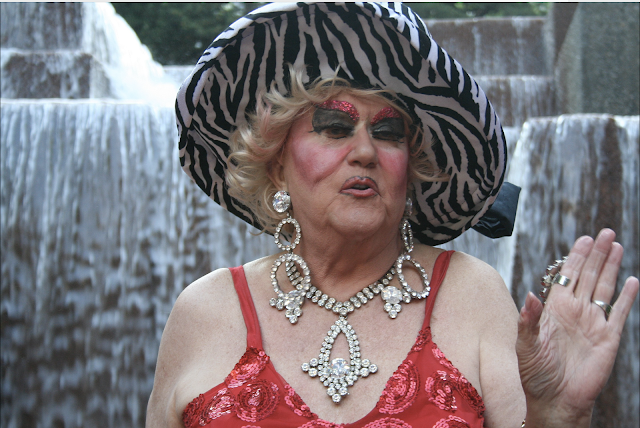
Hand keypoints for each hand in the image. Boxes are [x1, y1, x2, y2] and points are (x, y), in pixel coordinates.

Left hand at [516, 229, 638, 426]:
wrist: (556, 399)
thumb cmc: (535, 373)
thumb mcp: (525, 345)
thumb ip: (528, 319)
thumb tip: (530, 294)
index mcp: (554, 308)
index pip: (567, 276)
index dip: (575, 257)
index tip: (583, 239)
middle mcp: (575, 311)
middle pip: (588, 275)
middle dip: (596, 253)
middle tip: (605, 232)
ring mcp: (593, 323)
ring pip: (604, 287)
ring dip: (611, 267)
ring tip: (616, 245)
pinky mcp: (609, 338)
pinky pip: (619, 312)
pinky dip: (626, 297)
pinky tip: (632, 280)